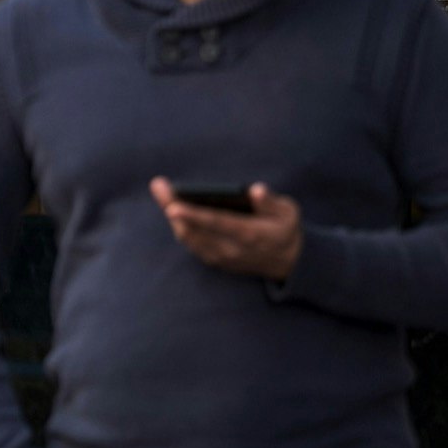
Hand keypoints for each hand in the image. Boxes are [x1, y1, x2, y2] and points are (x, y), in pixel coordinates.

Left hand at [148, 178, 301, 281]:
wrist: (288, 263)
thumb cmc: (285, 229)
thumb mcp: (288, 212)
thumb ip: (271, 202)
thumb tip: (255, 190)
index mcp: (249, 234)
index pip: (216, 223)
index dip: (193, 215)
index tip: (173, 206)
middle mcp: (231, 249)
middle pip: (194, 230)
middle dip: (172, 207)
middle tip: (159, 185)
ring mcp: (221, 257)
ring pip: (188, 237)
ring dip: (173, 216)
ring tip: (163, 191)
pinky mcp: (215, 260)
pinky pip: (191, 243)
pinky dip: (180, 225)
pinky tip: (172, 206)